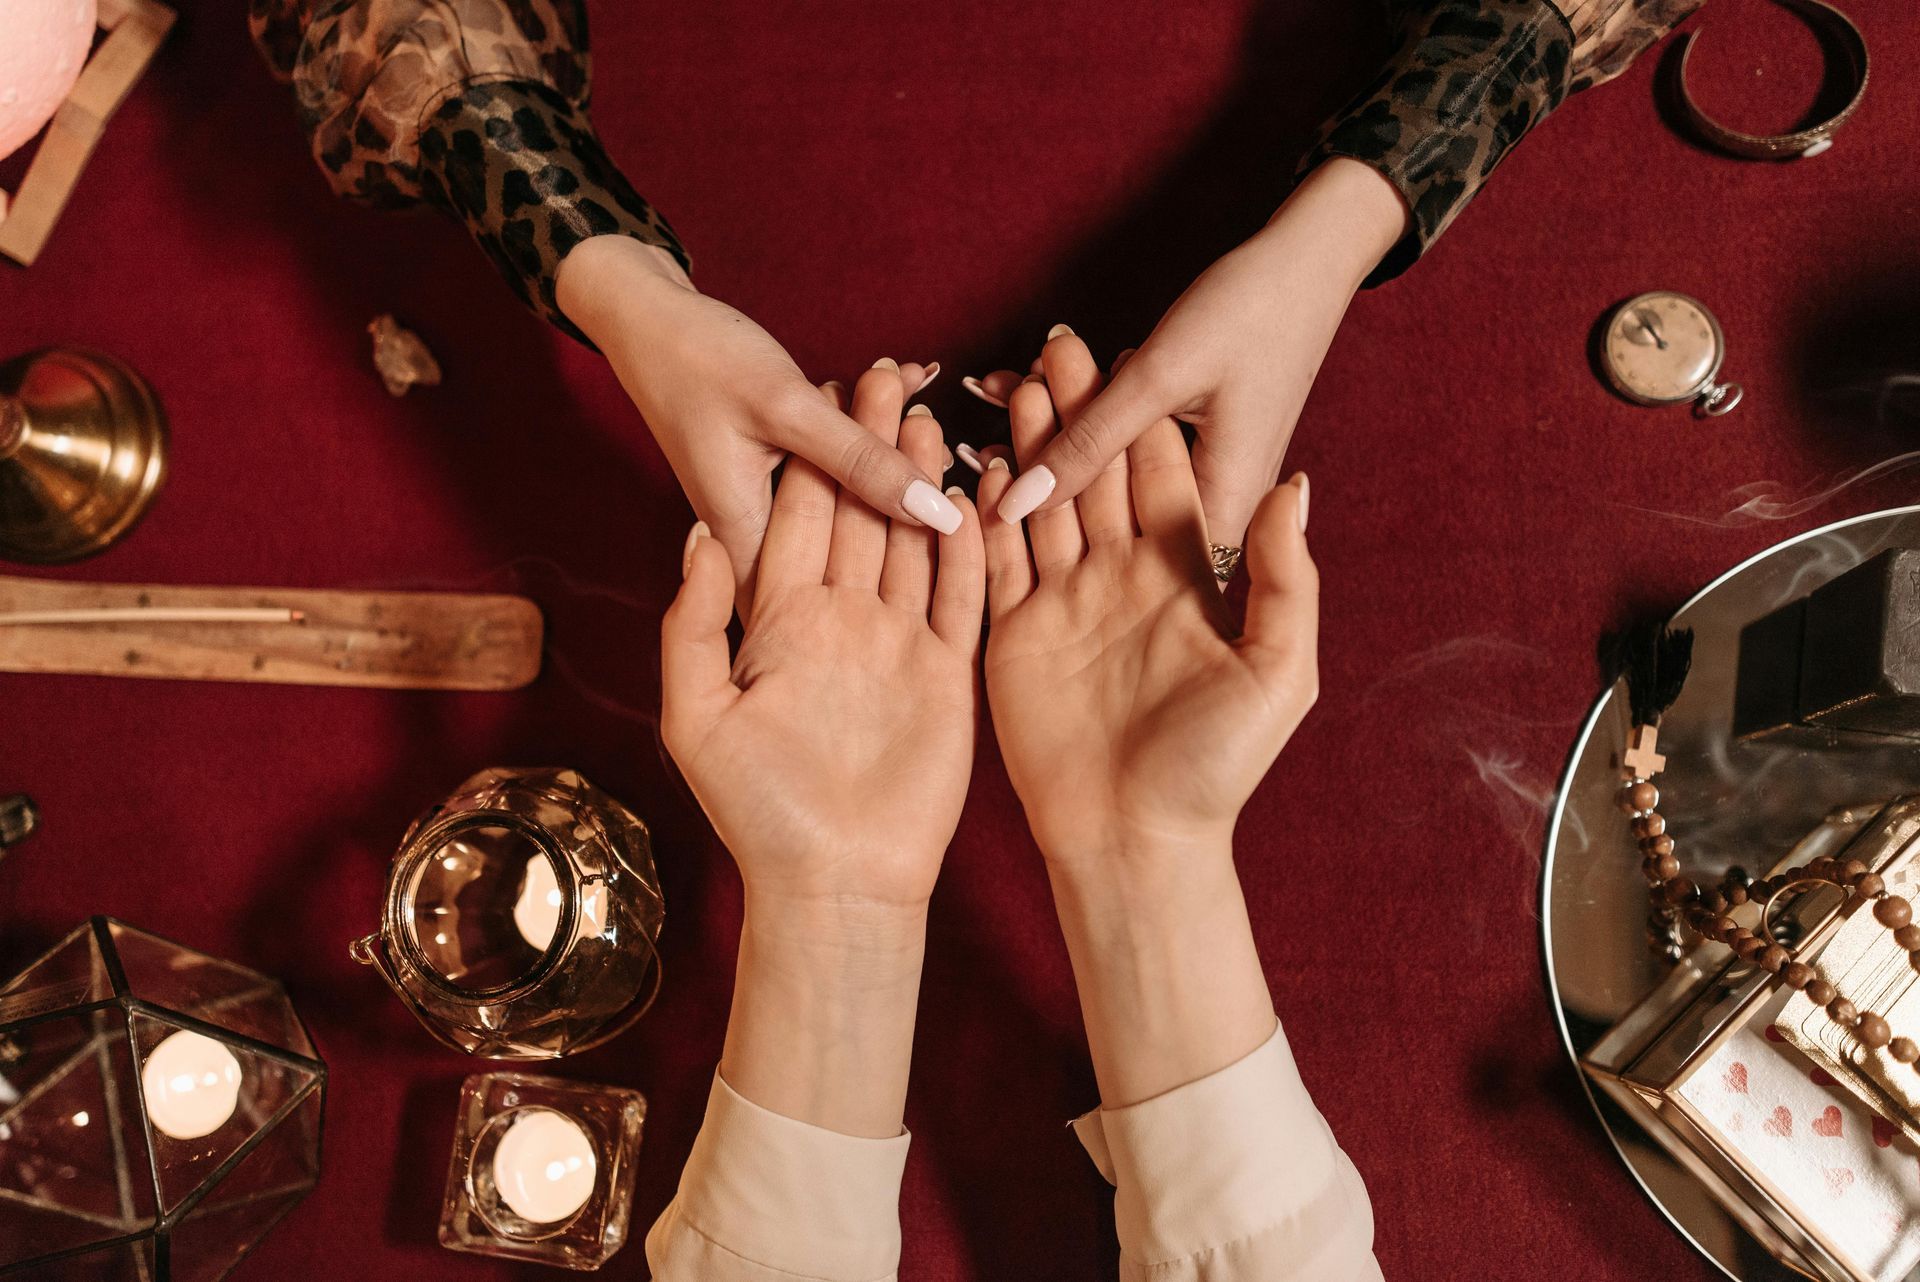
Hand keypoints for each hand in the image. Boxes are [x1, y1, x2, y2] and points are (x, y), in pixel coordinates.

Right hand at [557, 237, 960, 607]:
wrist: (645, 314)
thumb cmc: (700, 357)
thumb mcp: (786, 407)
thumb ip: (860, 461)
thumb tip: (937, 513)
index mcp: (747, 538)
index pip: (826, 602)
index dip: (893, 587)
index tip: (955, 553)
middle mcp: (754, 534)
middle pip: (847, 551)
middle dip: (903, 508)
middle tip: (949, 462)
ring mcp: (766, 503)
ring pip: (848, 500)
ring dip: (890, 455)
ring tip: (926, 406)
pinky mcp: (776, 472)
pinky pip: (837, 464)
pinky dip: (869, 428)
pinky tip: (906, 381)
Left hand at [660, 364, 984, 914]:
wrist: (836, 884)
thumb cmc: (758, 811)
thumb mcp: (696, 714)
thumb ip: (695, 622)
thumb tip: (699, 536)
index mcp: (781, 623)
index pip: (799, 519)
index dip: (811, 456)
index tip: (823, 390)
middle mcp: (842, 623)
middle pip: (859, 515)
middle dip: (871, 447)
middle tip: (888, 377)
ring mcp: (899, 645)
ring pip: (913, 544)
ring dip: (921, 482)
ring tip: (934, 417)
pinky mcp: (949, 674)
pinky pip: (963, 597)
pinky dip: (971, 546)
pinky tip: (977, 493)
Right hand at [979, 332, 1317, 869]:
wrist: (1136, 844)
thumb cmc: (1216, 769)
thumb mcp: (1278, 673)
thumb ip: (1282, 580)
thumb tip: (1295, 489)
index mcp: (1181, 578)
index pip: (1158, 474)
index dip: (1143, 414)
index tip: (1125, 350)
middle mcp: (1119, 578)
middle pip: (1096, 472)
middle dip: (1075, 408)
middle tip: (1052, 345)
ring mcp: (1063, 603)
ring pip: (1043, 501)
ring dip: (1027, 444)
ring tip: (1008, 383)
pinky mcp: (1013, 634)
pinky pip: (994, 558)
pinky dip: (982, 510)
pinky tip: (969, 461)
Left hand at [981, 158, 1403, 549]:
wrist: (1311, 251)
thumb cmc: (1251, 310)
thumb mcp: (1159, 376)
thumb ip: (1088, 442)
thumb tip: (1015, 505)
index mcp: (1223, 506)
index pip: (1130, 560)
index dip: (1057, 542)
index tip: (994, 510)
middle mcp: (1215, 501)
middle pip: (1111, 515)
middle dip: (1043, 476)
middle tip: (978, 444)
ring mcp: (1202, 468)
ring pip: (1110, 471)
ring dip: (1053, 434)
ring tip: (996, 398)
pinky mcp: (1189, 437)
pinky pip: (1122, 436)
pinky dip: (1078, 410)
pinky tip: (1021, 381)